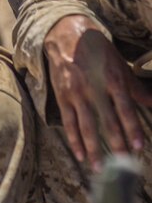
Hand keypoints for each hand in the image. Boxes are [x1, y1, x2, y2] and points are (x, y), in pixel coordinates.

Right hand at [44, 15, 151, 169]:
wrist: (66, 33)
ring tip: (100, 169)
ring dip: (94, 149)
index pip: (124, 107)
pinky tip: (81, 155)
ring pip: (87, 125)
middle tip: (123, 165)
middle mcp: (94, 86)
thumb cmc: (98, 50)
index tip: (139, 147)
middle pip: (107, 120)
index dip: (132, 128)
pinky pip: (69, 122)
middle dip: (116, 144)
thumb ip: (135, 87)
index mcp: (112, 78)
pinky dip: (75, 140)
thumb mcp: (119, 64)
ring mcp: (76, 92)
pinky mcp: (63, 95)